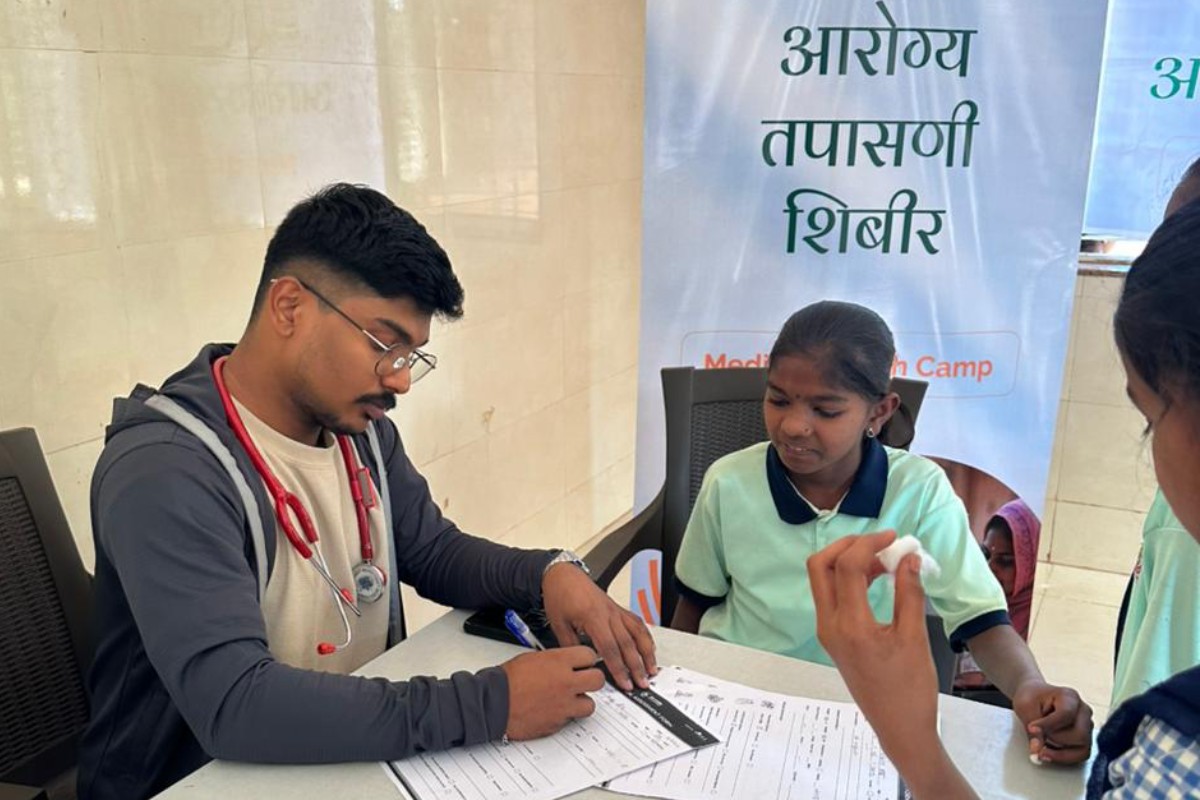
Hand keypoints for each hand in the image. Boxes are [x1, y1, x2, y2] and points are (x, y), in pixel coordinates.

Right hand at [502, 646, 604, 739]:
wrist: (494, 703)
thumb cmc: (508, 680)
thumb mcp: (533, 658)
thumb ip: (555, 660)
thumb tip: (567, 663)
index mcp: (559, 662)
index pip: (590, 656)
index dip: (587, 660)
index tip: (584, 663)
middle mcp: (566, 683)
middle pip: (598, 680)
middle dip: (592, 680)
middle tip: (584, 681)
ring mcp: (564, 705)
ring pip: (590, 705)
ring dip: (582, 702)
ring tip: (569, 699)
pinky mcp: (558, 723)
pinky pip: (571, 719)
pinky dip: (566, 715)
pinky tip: (554, 710)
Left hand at [541, 562, 657, 690]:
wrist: (563, 575)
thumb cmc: (560, 595)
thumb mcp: (558, 624)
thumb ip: (571, 647)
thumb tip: (580, 665)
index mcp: (593, 617)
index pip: (610, 648)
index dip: (619, 669)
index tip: (624, 683)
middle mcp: (608, 613)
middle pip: (627, 644)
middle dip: (636, 666)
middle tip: (641, 683)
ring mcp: (615, 610)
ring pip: (638, 633)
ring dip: (647, 652)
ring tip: (652, 669)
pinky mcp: (618, 608)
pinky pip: (637, 623)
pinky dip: (645, 637)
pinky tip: (649, 648)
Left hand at [808, 531, 976, 798]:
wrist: (898, 727)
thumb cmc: (911, 687)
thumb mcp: (915, 637)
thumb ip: (909, 592)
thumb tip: (909, 556)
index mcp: (850, 625)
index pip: (847, 566)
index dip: (869, 543)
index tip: (894, 536)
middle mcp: (829, 625)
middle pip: (820, 566)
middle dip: (846, 545)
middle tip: (878, 541)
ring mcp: (827, 631)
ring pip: (823, 580)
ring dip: (848, 561)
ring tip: (885, 558)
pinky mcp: (832, 637)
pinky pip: (832, 596)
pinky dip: (849, 579)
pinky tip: (877, 577)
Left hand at [1012, 680, 1093, 763]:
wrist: (1035, 698)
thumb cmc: (1032, 698)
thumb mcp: (1025, 708)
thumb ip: (1032, 730)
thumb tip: (1037, 750)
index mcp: (1070, 697)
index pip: (1066, 714)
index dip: (1048, 725)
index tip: (1031, 729)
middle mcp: (1083, 711)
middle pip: (1079, 735)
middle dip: (1055, 739)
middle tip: (1038, 735)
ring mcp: (1087, 726)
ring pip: (1082, 749)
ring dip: (1059, 750)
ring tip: (1043, 742)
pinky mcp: (1085, 739)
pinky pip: (1080, 755)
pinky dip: (1063, 756)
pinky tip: (1048, 751)